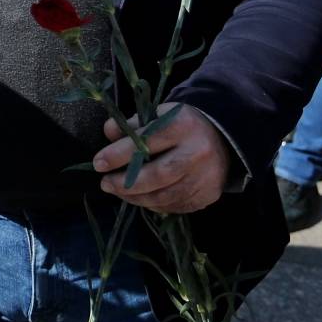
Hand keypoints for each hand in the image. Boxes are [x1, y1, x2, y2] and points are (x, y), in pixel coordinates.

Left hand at [93, 104, 229, 214]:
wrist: (223, 138)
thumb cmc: (180, 126)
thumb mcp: (158, 115)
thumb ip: (132, 123)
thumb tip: (109, 132)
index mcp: (182, 125)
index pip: (146, 142)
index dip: (119, 154)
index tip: (98, 163)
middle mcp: (197, 152)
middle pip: (156, 175)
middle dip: (125, 183)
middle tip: (105, 184)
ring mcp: (205, 176)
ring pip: (165, 196)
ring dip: (136, 197)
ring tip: (119, 192)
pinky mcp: (208, 194)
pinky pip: (175, 206)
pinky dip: (154, 205)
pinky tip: (141, 198)